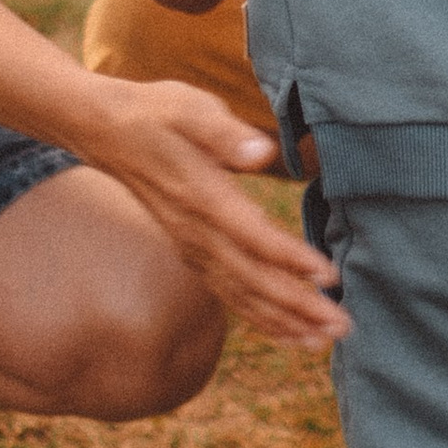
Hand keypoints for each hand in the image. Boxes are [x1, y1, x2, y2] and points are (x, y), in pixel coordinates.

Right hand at [85, 75, 347, 353]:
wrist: (104, 130)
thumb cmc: (155, 112)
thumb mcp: (189, 107)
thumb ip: (224, 132)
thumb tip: (261, 152)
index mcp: (202, 196)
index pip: (252, 237)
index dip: (291, 259)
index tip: (330, 276)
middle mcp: (196, 232)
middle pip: (252, 279)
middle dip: (298, 307)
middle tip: (343, 326)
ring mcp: (192, 246)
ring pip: (241, 295)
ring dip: (284, 321)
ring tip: (324, 340)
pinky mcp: (192, 251)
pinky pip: (228, 294)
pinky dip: (259, 317)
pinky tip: (287, 331)